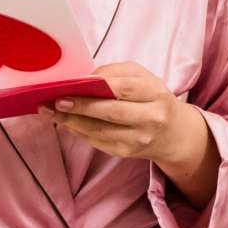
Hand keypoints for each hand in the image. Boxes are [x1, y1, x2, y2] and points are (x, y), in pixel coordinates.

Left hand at [43, 61, 205, 167]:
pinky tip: (66, 123)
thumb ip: (114, 74)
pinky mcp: (128, 152)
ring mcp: (140, 138)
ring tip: (52, 113)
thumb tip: (82, 80)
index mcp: (155, 92)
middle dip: (79, 107)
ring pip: (101, 131)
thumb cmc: (153, 99)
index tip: (70, 86)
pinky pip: (99, 142)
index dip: (95, 87)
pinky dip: (79, 132)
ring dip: (72, 122)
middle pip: (111, 112)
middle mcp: (151, 117)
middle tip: (55, 102)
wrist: (174, 133)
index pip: (123, 88)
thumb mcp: (143, 78)